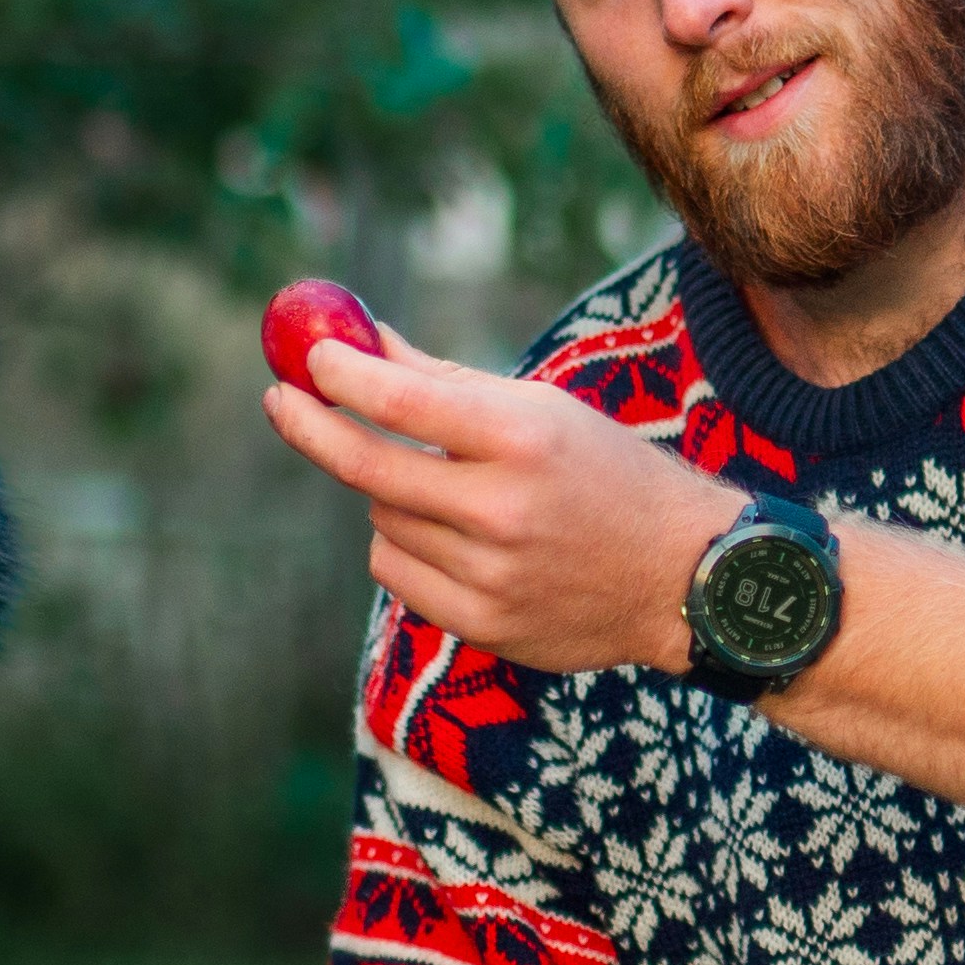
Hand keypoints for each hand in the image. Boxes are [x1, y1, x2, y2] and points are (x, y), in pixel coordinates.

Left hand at [262, 328, 755, 677]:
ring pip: (381, 520)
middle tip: (281, 400)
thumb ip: (443, 382)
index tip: (308, 357)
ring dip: (387, 494)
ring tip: (443, 488)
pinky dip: (404, 547)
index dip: (341, 376)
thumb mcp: (543, 412)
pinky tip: (449, 538)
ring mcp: (492, 575)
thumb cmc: (607, 475)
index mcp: (525, 440)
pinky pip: (398, 575)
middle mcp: (504, 509)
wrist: (684, 577)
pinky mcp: (485, 625)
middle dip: (312, 427)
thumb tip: (356, 339)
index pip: (403, 402)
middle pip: (368, 468)